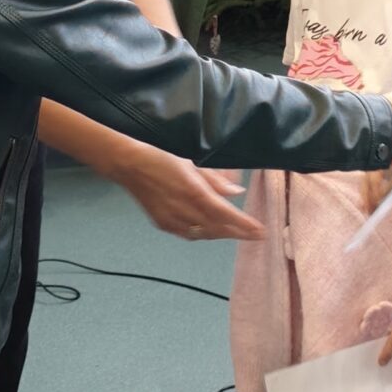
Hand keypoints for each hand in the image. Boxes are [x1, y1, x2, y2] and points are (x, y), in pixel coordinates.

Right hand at [123, 149, 262, 241]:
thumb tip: (236, 192)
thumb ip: (216, 179)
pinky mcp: (163, 223)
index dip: (245, 225)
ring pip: (204, 234)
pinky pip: (188, 234)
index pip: (226, 214)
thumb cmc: (161, 157)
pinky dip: (203, 233)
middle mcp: (184, 210)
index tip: (261, 231)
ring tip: (235, 231)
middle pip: (217, 228)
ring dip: (221, 233)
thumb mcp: (192, 163)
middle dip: (238, 232)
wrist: (129, 165)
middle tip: (254, 234)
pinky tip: (209, 229)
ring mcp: (172, 220)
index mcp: (194, 192)